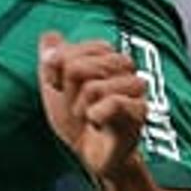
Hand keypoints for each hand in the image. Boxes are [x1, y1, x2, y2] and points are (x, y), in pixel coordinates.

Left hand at [39, 32, 147, 180]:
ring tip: (88, 117)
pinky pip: (113, 104)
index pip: (72, 50)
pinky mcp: (139, 111)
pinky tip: (98, 122)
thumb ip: (51, 60)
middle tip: (77, 106)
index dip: (58, 72)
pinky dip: (97, 116)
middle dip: (68, 93)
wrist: (93, 155)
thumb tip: (50, 35)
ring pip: (94, 87)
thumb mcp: (55, 89)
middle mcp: (124, 67)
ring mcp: (134, 89)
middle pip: (78, 67)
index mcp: (105, 55)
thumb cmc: (79, 120)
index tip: (61, 88)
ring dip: (81, 108)